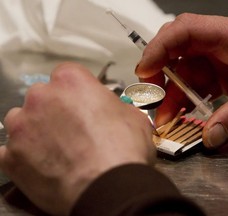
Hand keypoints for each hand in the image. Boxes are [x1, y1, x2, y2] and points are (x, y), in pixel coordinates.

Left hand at [0, 62, 155, 214]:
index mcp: (71, 81)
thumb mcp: (132, 116)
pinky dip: (25, 156)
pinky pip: (12, 151)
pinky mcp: (11, 158)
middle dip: (54, 109)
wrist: (110, 188)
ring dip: (35, 130)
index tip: (82, 104)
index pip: (67, 74)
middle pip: (42, 96)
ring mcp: (21, 127)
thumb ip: (112, 106)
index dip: (76, 91)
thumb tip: (108, 111)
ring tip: (55, 149)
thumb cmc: (124, 148)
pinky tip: (43, 166)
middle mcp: (40, 97)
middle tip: (71, 129)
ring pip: (21, 121)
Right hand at [136, 13, 227, 148]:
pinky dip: (186, 100)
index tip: (145, 71)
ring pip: (185, 72)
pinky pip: (197, 85)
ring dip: (171, 95)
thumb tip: (209, 136)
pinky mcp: (224, 76)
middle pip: (178, 51)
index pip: (185, 31)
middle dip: (159, 73)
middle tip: (150, 97)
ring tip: (165, 118)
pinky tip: (182, 114)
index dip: (160, 48)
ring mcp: (222, 60)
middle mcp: (222, 44)